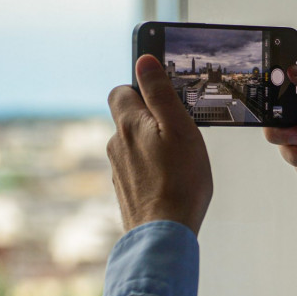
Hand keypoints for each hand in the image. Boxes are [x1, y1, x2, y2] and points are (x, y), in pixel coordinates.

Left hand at [107, 54, 212, 234]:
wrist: (164, 234)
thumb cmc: (179, 182)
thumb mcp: (179, 127)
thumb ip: (160, 93)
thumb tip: (144, 61)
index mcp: (128, 124)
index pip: (121, 90)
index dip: (140, 88)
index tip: (162, 94)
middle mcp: (116, 144)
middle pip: (129, 119)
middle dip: (151, 119)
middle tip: (179, 129)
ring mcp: (119, 170)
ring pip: (134, 145)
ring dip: (153, 146)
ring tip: (180, 159)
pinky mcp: (126, 191)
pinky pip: (138, 169)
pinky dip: (152, 169)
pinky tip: (172, 181)